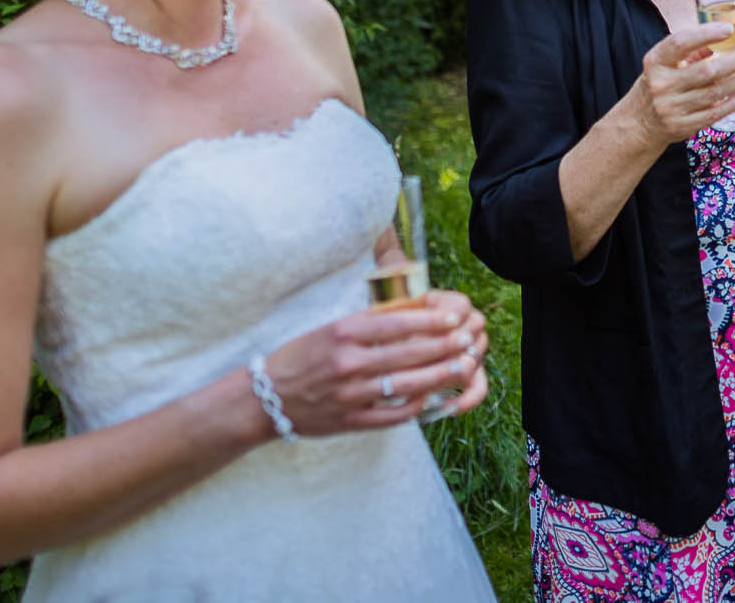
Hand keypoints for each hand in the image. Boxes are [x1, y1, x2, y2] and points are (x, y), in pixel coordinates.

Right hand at [261, 288, 488, 433]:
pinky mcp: (351, 421)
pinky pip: (394, 414)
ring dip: (441, 375)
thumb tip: (411, 313)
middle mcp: (348, 363)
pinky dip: (418, 405)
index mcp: (342, 333)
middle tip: (469, 338)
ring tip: (463, 366)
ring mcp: (350, 395)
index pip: (397, 323)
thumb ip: (366, 324)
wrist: (265, 400)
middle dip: (446, 345)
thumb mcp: (329, 329)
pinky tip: (436, 397)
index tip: (455, 315)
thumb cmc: (300, 357)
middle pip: (409, 353)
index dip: (431, 319)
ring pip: (407, 384)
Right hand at [631, 23, 734, 146]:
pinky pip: (714, 113)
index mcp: (655, 63)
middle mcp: (661, 85)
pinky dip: (734, 103)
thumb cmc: (656, 86)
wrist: (638, 124)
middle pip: (706, 71)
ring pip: (714, 93)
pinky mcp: (683, 126)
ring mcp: (672, 108)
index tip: (729, 29)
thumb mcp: (664, 65)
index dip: (706, 34)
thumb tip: (723, 38)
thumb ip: (690, 52)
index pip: (680, 43)